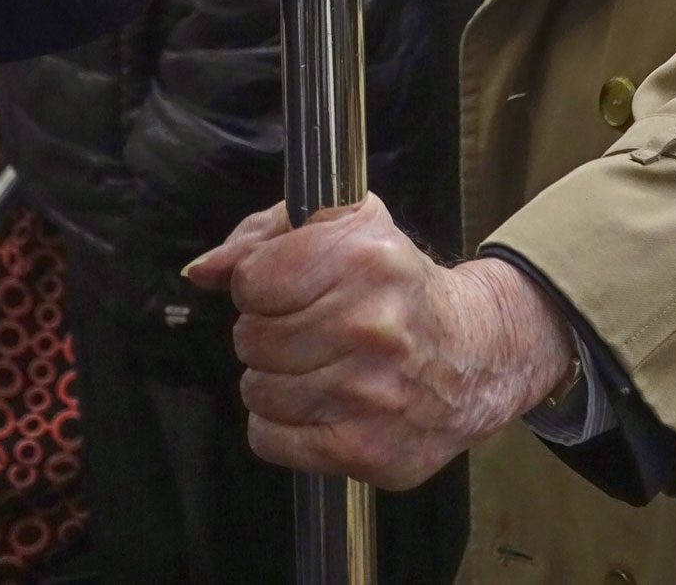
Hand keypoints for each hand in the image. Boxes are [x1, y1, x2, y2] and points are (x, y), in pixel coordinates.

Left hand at [185, 195, 573, 489]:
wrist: (475, 354)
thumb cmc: (397, 285)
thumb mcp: (345, 226)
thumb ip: (262, 236)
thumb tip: (201, 271)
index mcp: (363, 258)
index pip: (252, 280)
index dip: (259, 284)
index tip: (286, 287)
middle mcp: (369, 324)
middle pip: (250, 338)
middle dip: (267, 332)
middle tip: (306, 329)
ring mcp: (369, 393)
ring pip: (256, 390)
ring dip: (274, 379)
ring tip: (315, 365)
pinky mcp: (366, 449)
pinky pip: (270, 439)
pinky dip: (280, 425)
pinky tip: (317, 403)